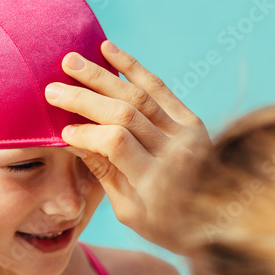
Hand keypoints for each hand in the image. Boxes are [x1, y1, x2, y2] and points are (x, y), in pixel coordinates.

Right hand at [44, 41, 211, 254]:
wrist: (222, 218)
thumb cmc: (166, 224)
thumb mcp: (129, 211)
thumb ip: (104, 173)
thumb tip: (73, 139)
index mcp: (155, 180)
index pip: (115, 143)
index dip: (86, 132)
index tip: (61, 130)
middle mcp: (174, 150)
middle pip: (124, 114)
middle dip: (84, 98)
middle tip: (52, 88)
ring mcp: (186, 132)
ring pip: (138, 95)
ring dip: (101, 75)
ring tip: (70, 61)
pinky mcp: (190, 119)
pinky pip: (159, 88)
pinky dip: (132, 67)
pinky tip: (108, 50)